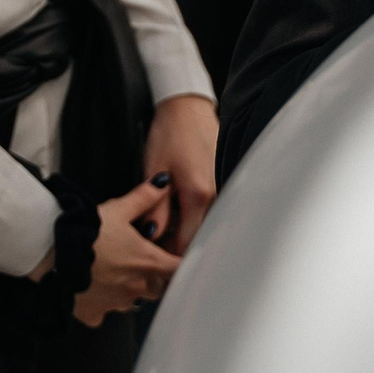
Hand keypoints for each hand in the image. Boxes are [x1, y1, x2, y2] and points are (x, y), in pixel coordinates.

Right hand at [76, 174, 181, 325]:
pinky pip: (103, 312)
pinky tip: (92, 288)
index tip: (176, 257)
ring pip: (131, 301)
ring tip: (112, 271)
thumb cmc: (87, 231)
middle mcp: (135, 287)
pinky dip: (101, 302)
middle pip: (157, 288)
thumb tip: (165, 183)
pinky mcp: (94, 313)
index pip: (179, 269)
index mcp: (146, 262)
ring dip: (127, 289)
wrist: (51, 254)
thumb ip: (145, 197)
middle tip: (139, 260)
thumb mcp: (118, 209)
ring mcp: (114, 303)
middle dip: (154, 277)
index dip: (181, 263)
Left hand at [140, 94, 219, 253]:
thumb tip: (152, 239)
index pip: (187, 243)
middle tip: (156, 250)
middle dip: (176, 248)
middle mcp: (215, 195)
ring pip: (203, 224)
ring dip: (184, 232)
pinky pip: (207, 210)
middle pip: (198, 236)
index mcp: (198, 195)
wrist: (187, 107)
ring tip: (163, 230)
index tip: (156, 266)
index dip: (170, 259)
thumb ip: (156, 210)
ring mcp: (220, 189)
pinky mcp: (219, 182)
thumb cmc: (169, 133)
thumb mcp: (154, 171)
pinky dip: (192, 217)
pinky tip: (176, 212)